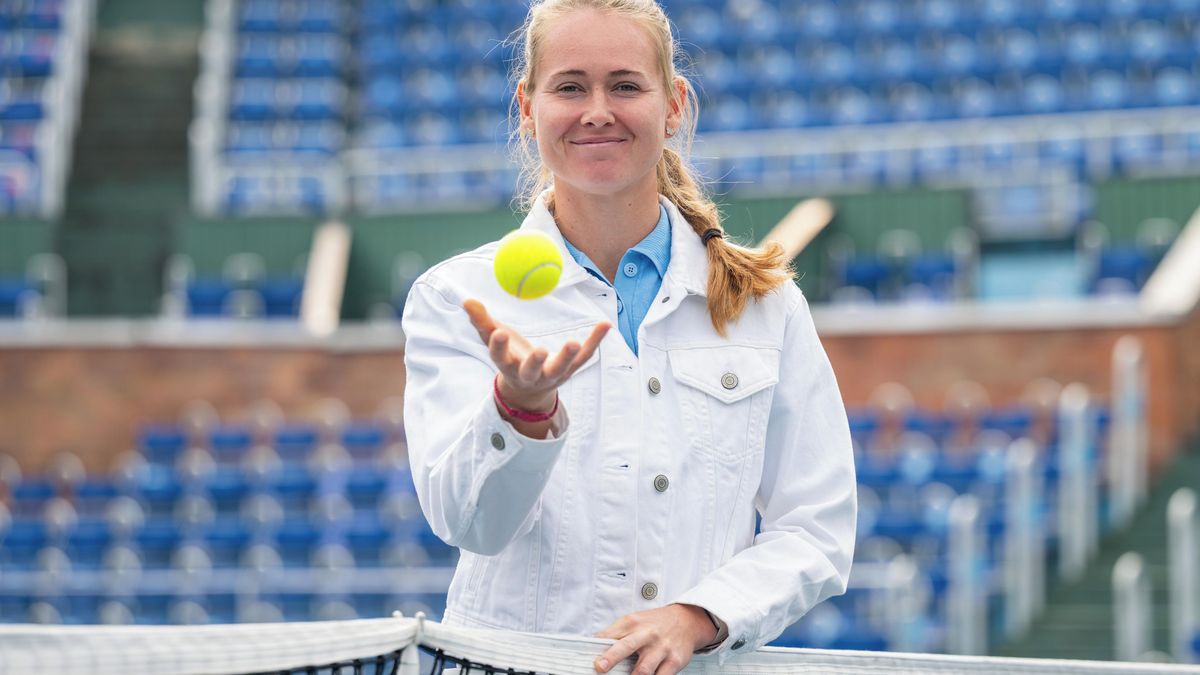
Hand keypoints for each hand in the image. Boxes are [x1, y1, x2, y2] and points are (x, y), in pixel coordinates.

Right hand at [463, 299, 609, 411]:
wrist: (530, 390)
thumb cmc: (510, 357)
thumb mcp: (495, 341)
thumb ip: (482, 322)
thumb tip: (466, 300)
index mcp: (509, 366)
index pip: (501, 357)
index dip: (499, 347)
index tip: (498, 333)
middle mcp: (530, 374)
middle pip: (532, 371)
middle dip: (535, 362)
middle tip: (539, 350)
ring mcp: (553, 374)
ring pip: (560, 368)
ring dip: (566, 356)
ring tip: (572, 342)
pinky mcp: (571, 370)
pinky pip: (585, 355)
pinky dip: (595, 340)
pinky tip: (605, 324)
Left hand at [594, 604, 717, 674]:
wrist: (687, 621)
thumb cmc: (655, 624)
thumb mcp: (635, 621)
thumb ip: (616, 634)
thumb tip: (593, 646)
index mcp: (632, 623)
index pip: (610, 634)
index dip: (598, 647)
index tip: (589, 659)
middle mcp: (647, 634)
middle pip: (626, 646)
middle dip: (612, 657)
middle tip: (600, 667)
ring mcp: (661, 648)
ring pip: (644, 668)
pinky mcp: (674, 661)